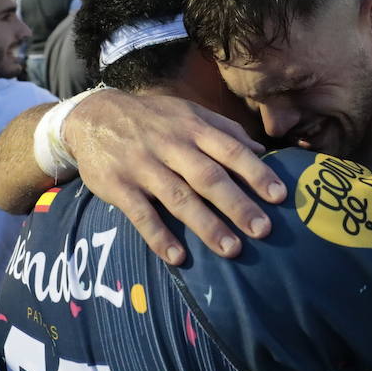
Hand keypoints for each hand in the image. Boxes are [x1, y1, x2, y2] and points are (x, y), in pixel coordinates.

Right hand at [62, 90, 284, 265]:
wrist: (91, 115)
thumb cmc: (152, 119)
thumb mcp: (187, 113)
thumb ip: (224, 131)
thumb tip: (262, 151)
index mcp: (192, 128)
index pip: (230, 150)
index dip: (256, 173)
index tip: (279, 196)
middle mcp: (170, 146)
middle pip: (209, 177)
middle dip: (238, 204)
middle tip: (263, 230)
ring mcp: (143, 167)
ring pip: (179, 198)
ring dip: (207, 225)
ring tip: (232, 250)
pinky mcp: (118, 186)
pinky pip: (141, 214)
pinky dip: (159, 236)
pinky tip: (178, 257)